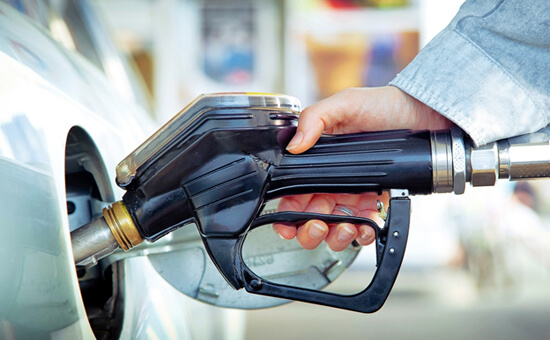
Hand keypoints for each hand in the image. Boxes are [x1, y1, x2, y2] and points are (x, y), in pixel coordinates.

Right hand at [274, 86, 452, 250]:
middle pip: (309, 219)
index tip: (285, 225)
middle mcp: (332, 182)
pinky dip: (363, 233)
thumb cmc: (384, 105)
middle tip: (318, 226)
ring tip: (346, 227)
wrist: (422, 114)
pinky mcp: (375, 203)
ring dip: (336, 236)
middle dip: (309, 231)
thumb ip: (314, 119)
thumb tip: (294, 145)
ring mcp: (353, 195)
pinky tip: (367, 224)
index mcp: (317, 162)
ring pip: (334, 229)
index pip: (293, 195)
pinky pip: (364, 227)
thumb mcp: (346, 103)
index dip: (285, 214)